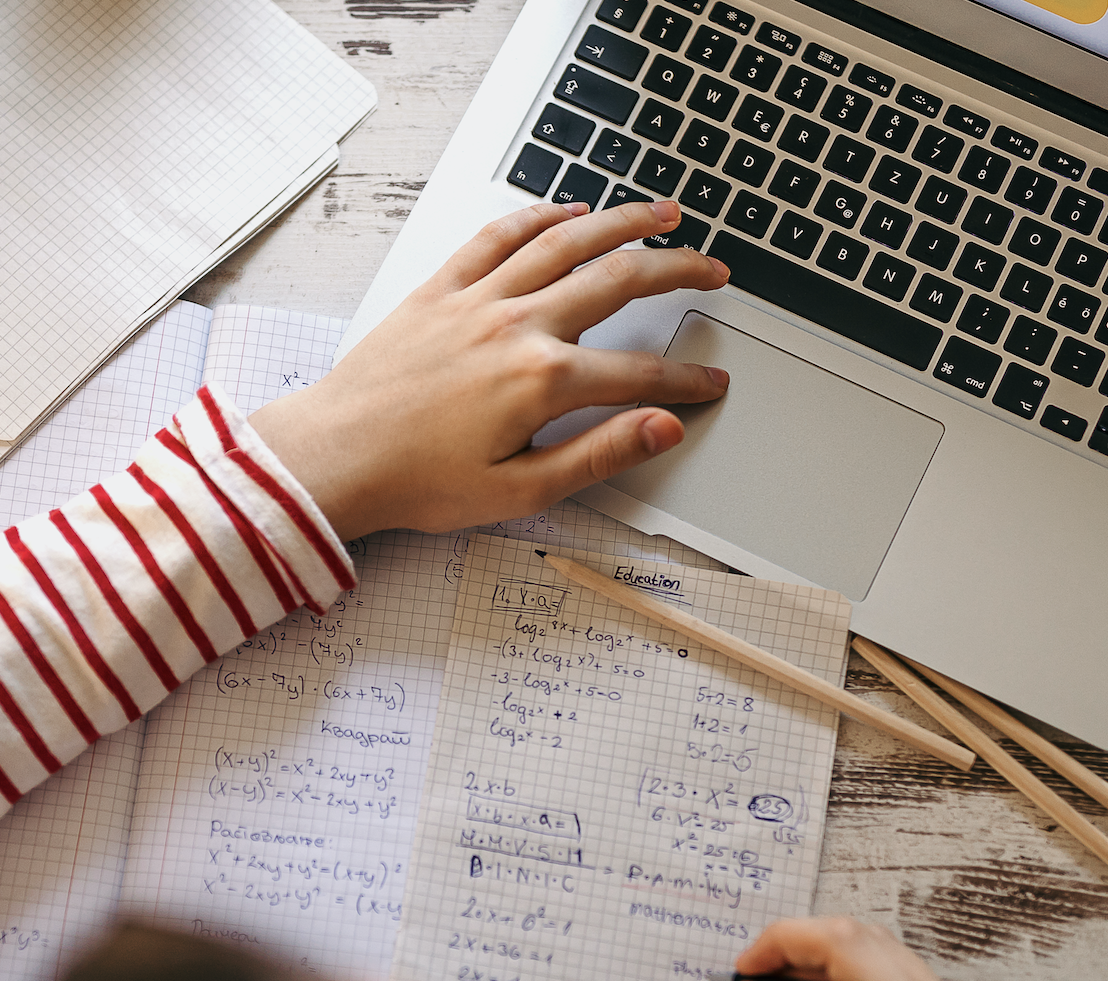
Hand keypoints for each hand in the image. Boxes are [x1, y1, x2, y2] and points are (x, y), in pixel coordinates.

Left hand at [248, 200, 728, 540]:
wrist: (337, 457)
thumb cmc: (418, 481)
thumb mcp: (520, 490)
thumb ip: (599, 454)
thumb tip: (662, 428)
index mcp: (541, 380)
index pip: (638, 374)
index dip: (685, 381)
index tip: (711, 384)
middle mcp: (516, 325)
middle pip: (617, 282)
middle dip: (676, 272)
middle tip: (713, 269)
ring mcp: (478, 299)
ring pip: (566, 242)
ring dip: (622, 222)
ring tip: (663, 213)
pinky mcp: (441, 288)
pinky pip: (497, 235)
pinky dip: (537, 216)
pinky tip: (567, 209)